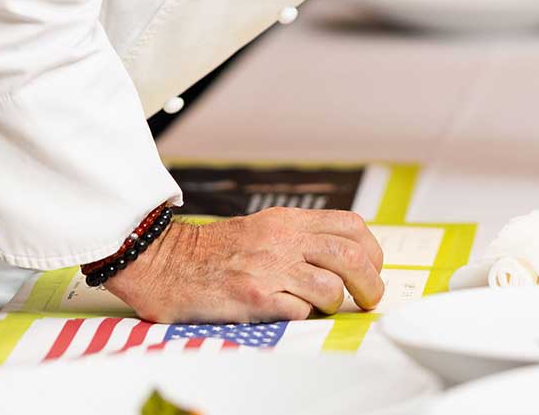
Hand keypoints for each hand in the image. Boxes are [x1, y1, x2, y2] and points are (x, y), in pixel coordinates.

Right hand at [103, 208, 384, 322]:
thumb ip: (298, 237)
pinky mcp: (255, 297)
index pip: (351, 227)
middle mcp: (283, 240)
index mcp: (288, 221)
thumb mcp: (262, 229)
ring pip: (332, 286)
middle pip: (352, 256)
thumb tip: (340, 257)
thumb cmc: (213, 253)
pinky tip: (292, 313)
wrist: (166, 263)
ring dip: (338, 303)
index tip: (372, 270)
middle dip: (371, 284)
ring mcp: (270, 268)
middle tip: (369, 299)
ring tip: (328, 309)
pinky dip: (305, 316)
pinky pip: (300, 310)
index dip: (373, 252)